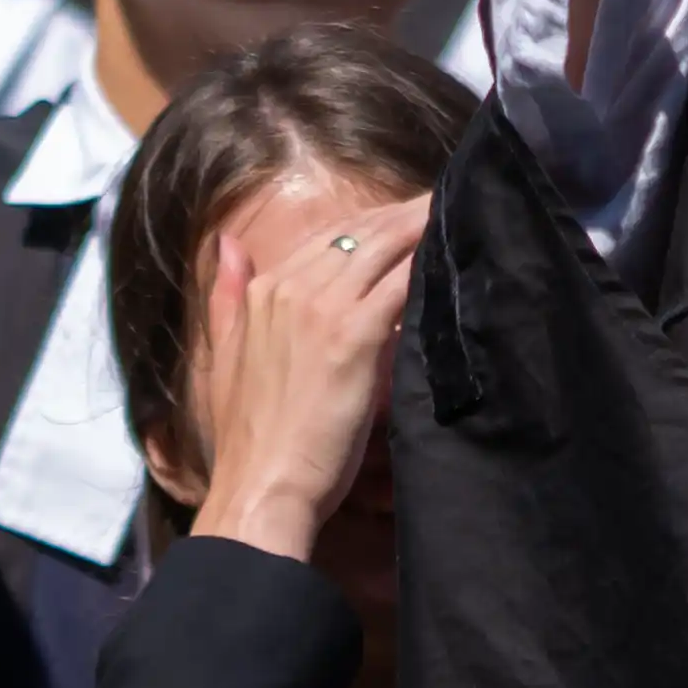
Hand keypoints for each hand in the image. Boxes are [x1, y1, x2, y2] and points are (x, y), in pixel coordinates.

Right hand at [176, 203, 424, 563]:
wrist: (262, 487)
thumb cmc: (252, 439)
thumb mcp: (227, 359)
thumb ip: (227, 298)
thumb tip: (229, 245)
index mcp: (261, 292)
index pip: (328, 238)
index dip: (372, 225)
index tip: (408, 215)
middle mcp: (289, 288)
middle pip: (359, 234)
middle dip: (405, 215)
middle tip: (448, 200)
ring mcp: (321, 307)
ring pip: (384, 248)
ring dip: (423, 227)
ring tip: (460, 213)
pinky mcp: (353, 335)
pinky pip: (400, 284)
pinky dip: (427, 265)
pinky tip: (454, 254)